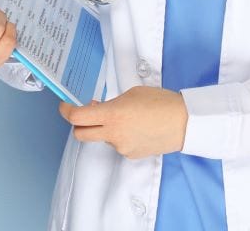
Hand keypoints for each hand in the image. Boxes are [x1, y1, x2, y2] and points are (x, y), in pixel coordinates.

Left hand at [58, 86, 187, 158]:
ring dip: (105, 128)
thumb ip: (110, 103)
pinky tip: (136, 127)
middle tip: (85, 114)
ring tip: (127, 117)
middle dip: (78, 124)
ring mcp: (121, 147)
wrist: (184, 122)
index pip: (77, 118)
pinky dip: (120, 136)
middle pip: (80, 134)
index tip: (65, 106)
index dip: (66, 111)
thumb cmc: (161, 102)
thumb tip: (96, 109)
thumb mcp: (132, 94)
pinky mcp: (131, 155)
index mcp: (112, 115)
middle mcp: (113, 134)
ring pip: (102, 138)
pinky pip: (118, 144)